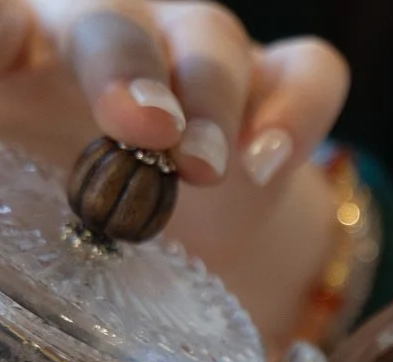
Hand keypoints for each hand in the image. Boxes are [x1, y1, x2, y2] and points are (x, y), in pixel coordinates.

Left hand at [0, 1, 348, 347]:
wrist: (187, 243)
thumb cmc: (84, 234)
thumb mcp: (35, 245)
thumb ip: (19, 251)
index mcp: (20, 67)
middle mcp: (106, 45)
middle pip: (114, 20)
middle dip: (130, 69)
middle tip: (146, 132)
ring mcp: (194, 59)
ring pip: (210, 36)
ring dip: (212, 97)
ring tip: (212, 173)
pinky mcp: (276, 91)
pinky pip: (307, 73)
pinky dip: (300, 109)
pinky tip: (275, 166)